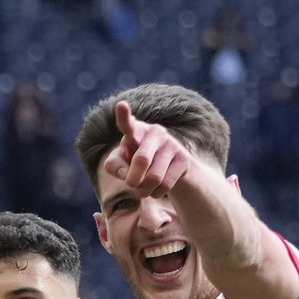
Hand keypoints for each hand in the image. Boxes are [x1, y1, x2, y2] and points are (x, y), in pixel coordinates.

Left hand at [103, 101, 219, 201]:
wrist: (172, 170)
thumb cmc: (138, 164)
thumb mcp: (122, 164)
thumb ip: (115, 166)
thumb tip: (125, 173)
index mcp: (136, 131)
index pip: (127, 124)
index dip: (123, 116)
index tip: (121, 105)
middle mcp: (155, 132)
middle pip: (142, 160)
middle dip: (133, 180)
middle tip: (131, 185)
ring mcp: (171, 144)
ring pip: (154, 177)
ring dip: (144, 190)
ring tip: (144, 189)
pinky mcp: (184, 158)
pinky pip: (166, 184)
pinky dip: (157, 193)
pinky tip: (157, 190)